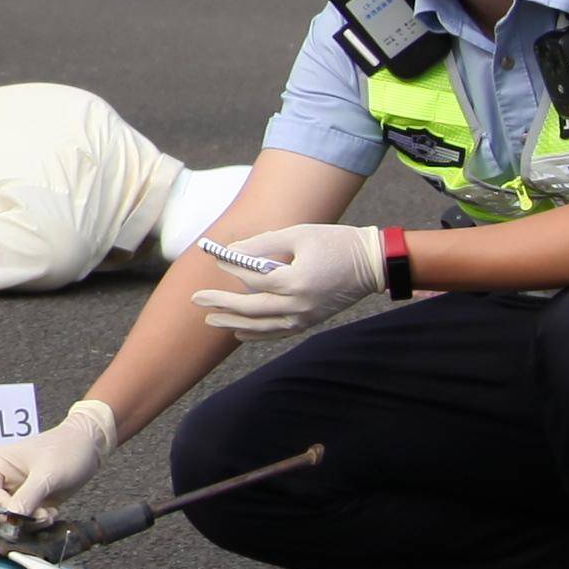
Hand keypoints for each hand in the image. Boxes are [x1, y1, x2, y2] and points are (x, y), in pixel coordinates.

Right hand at [0, 395, 115, 524]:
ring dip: (31, 522)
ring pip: (13, 517)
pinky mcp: (33, 501)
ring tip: (48, 514)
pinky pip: (28, 520)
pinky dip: (39, 522)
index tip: (19, 515)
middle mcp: (5, 479)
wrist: (89, 447)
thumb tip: (13, 516)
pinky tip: (52, 512)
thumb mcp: (46, 474)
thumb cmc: (66, 449)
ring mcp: (19, 491)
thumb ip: (28, 496)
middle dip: (18, 517)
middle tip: (39, 516)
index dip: (0, 507)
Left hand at [201, 223, 388, 337]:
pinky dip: (257, 334)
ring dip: (234, 323)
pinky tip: (240, 333)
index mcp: (295, 280)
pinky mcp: (310, 321)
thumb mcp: (298, 234)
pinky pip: (278, 332)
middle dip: (221, 304)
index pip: (253, 278)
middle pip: (251, 308)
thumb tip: (233, 251)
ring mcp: (305, 317)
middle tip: (197, 300)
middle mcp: (298, 304)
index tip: (216, 259)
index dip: (231, 268)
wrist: (371, 264)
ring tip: (211, 320)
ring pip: (262, 326)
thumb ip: (264, 244)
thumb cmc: (335, 243)